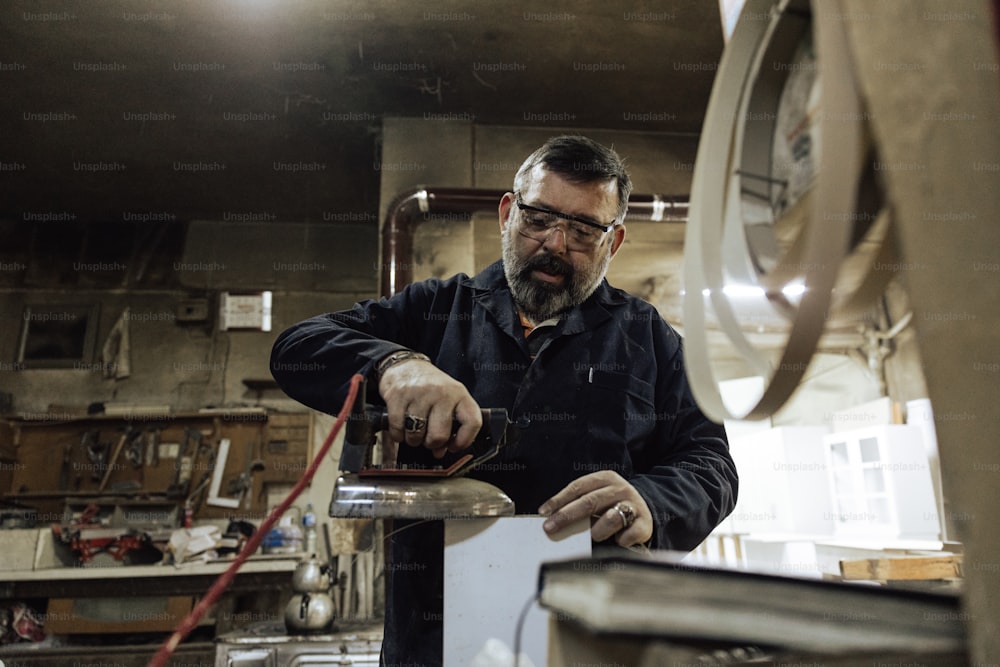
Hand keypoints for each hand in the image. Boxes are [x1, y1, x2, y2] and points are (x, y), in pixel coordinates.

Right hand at [378, 357, 482, 457]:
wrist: (405, 365)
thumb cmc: (430, 386)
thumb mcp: (449, 398)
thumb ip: (451, 424)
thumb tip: (441, 451)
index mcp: (459, 394)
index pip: (472, 422)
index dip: (464, 441)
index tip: (454, 446)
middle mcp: (441, 392)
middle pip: (439, 435)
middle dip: (432, 444)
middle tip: (428, 439)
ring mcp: (419, 394)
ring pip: (417, 435)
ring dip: (413, 440)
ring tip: (414, 431)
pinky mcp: (398, 396)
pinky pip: (398, 429)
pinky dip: (398, 434)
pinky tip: (402, 428)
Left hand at [538, 471, 652, 546]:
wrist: (647, 509)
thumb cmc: (613, 504)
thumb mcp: (597, 496)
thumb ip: (579, 503)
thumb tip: (552, 518)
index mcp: (605, 478)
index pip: (578, 487)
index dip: (559, 500)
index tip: (544, 512)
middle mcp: (620, 489)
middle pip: (589, 502)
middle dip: (567, 516)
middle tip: (551, 527)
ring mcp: (634, 505)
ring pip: (611, 518)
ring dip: (598, 530)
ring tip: (595, 535)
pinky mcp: (645, 523)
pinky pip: (629, 534)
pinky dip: (620, 540)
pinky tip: (618, 540)